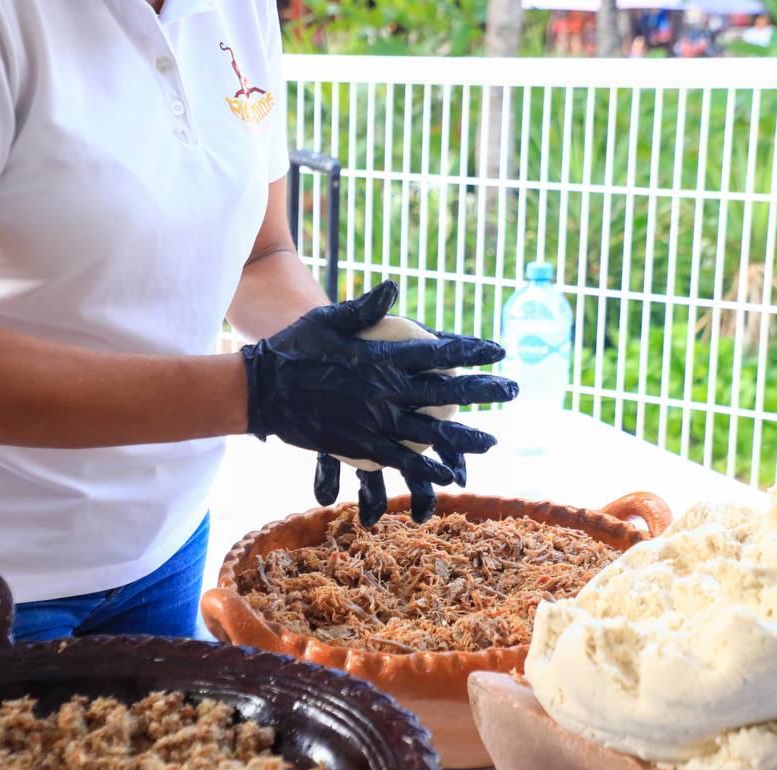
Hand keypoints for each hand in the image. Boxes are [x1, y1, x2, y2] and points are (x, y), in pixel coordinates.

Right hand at [244, 280, 516, 521]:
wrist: (261, 389)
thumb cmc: (295, 348)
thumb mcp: (329, 318)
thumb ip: (366, 305)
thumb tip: (394, 286)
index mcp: (382, 356)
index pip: (439, 352)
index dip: (472, 351)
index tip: (499, 350)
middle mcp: (384, 390)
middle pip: (446, 392)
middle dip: (484, 391)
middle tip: (514, 389)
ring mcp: (374, 421)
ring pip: (430, 432)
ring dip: (464, 438)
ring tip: (492, 441)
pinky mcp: (360, 445)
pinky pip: (400, 460)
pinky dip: (426, 467)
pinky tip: (448, 475)